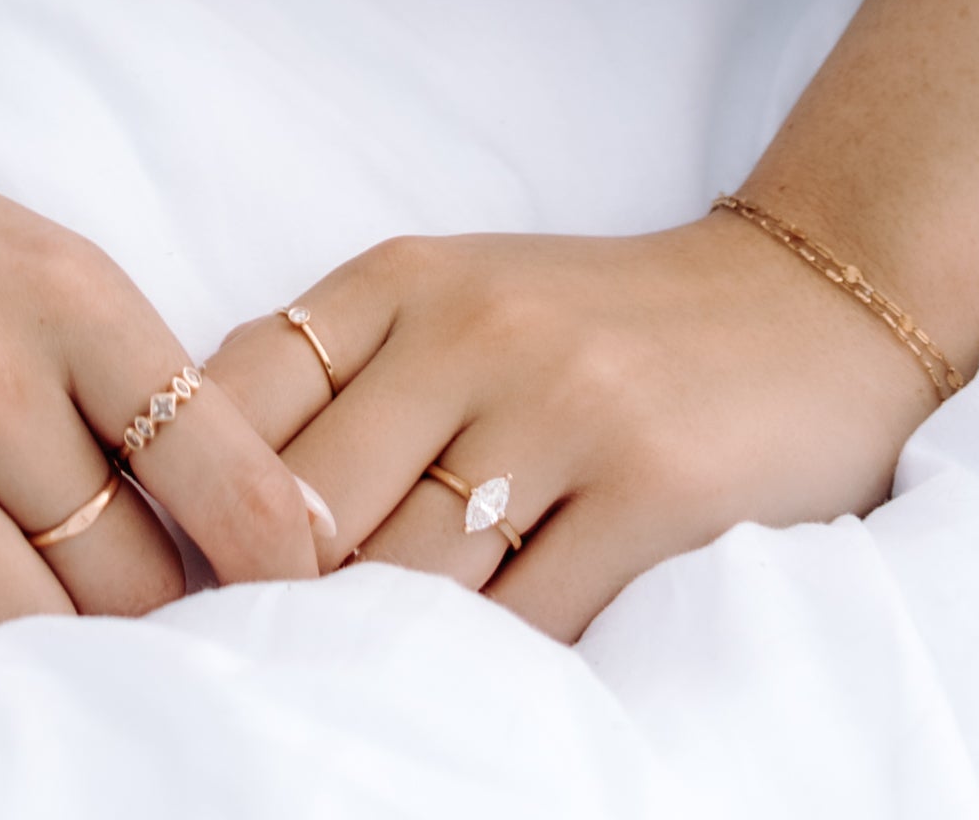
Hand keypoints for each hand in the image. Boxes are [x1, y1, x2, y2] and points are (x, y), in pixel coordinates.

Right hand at [0, 0, 332, 667]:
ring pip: (22, 633)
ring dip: (43, 665)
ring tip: (53, 677)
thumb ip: (102, 370)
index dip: (281, 586)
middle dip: (152, 639)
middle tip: (164, 669)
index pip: (234, 486)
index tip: (302, 635)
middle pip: (131, 586)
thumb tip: (230, 529)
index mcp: (63, 288)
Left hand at [207, 214, 937, 639]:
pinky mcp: (651, 493)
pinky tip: (463, 693)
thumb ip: (343, 380)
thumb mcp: (458, 306)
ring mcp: (565, 408)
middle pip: (308, 507)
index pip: (236, 393)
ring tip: (333, 698)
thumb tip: (203, 505)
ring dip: (368, 651)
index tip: (173, 583)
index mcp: (403, 280)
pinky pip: (527, 624)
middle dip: (267, 602)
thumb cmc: (602, 328)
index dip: (188, 500)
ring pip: (407, 579)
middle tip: (238, 673)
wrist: (805, 305)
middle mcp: (472, 329)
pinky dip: (484, 675)